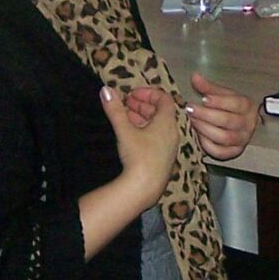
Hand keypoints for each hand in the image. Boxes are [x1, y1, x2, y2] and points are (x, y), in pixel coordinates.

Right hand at [101, 84, 179, 201]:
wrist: (145, 189)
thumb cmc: (138, 156)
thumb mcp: (124, 130)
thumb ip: (115, 109)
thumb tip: (106, 90)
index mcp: (167, 122)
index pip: (164, 99)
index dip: (148, 92)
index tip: (132, 94)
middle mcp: (172, 133)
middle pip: (160, 112)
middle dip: (142, 105)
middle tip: (125, 103)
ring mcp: (169, 147)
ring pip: (158, 126)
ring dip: (142, 118)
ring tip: (124, 117)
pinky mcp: (163, 159)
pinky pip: (156, 138)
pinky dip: (144, 131)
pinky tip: (130, 135)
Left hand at [183, 71, 258, 162]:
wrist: (242, 123)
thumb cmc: (231, 107)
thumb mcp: (223, 94)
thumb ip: (208, 87)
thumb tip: (195, 77)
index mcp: (247, 106)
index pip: (235, 104)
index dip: (218, 101)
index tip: (203, 98)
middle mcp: (248, 124)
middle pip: (228, 121)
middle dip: (206, 115)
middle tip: (191, 109)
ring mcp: (242, 140)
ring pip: (224, 137)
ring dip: (205, 129)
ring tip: (193, 120)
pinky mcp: (234, 152)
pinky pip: (220, 152)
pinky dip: (208, 145)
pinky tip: (198, 135)